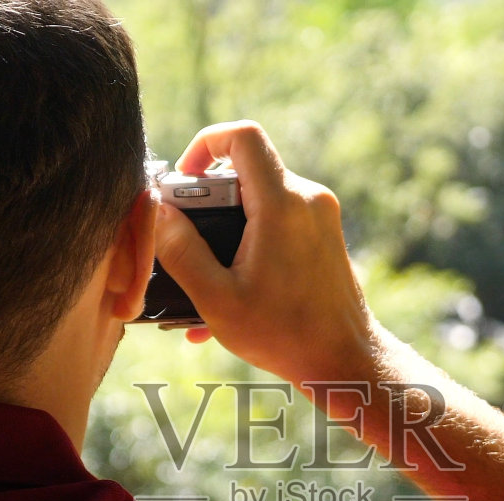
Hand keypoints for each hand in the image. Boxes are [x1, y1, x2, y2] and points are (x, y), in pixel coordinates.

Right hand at [153, 121, 375, 386]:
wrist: (346, 362)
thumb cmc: (286, 336)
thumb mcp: (218, 298)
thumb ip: (181, 250)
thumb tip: (157, 212)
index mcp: (282, 204)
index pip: (243, 137)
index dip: (205, 144)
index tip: (184, 179)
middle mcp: (308, 199)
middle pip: (246, 171)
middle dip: (207, 200)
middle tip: (183, 239)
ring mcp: (320, 216)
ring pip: (260, 199)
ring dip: (225, 229)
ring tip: (202, 278)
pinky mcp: (324, 234)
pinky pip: (277, 221)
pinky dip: (248, 242)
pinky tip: (228, 290)